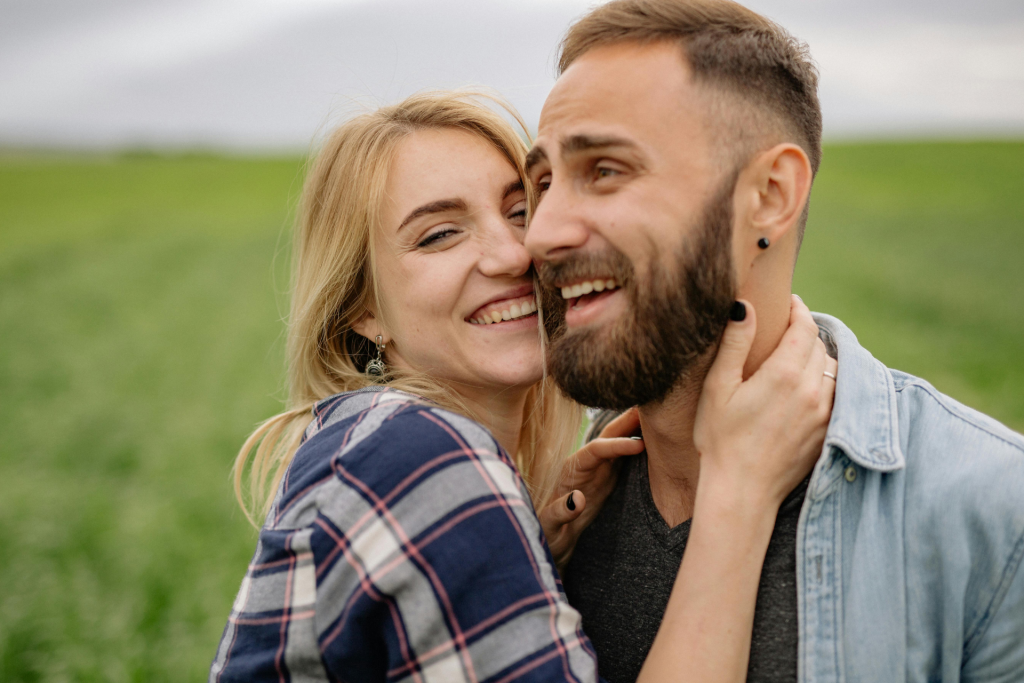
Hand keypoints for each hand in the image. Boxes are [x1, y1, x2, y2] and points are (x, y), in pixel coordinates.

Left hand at [538, 408, 645, 567]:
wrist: (554, 540)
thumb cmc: (549, 533)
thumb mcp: (550, 526)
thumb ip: (561, 512)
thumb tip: (578, 499)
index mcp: (571, 470)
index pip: (595, 450)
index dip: (617, 445)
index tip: (639, 445)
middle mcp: (586, 464)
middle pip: (608, 436)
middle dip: (628, 421)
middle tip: (653, 409)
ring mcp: (599, 469)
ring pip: (619, 442)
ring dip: (636, 428)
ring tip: (659, 416)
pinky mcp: (609, 478)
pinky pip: (626, 457)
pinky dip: (640, 444)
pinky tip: (657, 438)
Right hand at [693, 295, 836, 513]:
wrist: (741, 490)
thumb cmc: (720, 438)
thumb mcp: (718, 387)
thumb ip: (734, 343)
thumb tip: (744, 306)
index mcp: (784, 374)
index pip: (804, 327)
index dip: (798, 310)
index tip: (788, 303)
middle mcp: (811, 390)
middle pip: (819, 346)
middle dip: (804, 333)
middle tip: (785, 330)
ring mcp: (824, 413)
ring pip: (832, 369)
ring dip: (817, 358)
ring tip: (796, 358)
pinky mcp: (827, 432)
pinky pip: (836, 394)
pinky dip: (825, 383)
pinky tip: (806, 388)